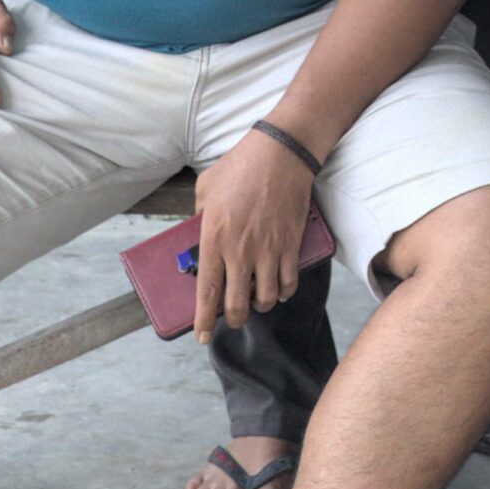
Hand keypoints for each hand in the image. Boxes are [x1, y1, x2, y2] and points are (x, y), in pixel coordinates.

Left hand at [192, 126, 316, 345]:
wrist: (282, 152)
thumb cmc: (241, 165)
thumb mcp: (205, 188)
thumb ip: (198, 215)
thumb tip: (198, 230)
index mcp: (214, 239)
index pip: (207, 293)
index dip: (203, 321)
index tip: (201, 336)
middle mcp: (240, 251)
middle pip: (237, 304)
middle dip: (234, 320)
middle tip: (233, 319)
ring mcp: (268, 249)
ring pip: (266, 299)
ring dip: (261, 306)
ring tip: (258, 301)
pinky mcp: (291, 243)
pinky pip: (289, 282)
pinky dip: (284, 291)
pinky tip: (280, 289)